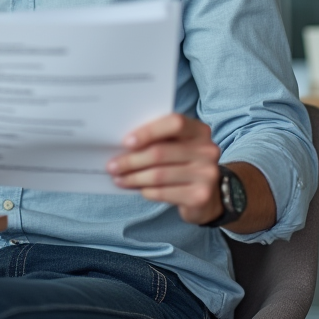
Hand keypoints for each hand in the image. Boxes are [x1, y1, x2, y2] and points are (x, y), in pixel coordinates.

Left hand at [107, 113, 223, 225]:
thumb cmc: (182, 164)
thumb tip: (122, 145)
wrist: (207, 195)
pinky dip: (146, 191)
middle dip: (130, 160)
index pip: (175, 123)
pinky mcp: (200, 196)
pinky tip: (137, 189)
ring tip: (118, 179)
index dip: (148, 132)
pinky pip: (163, 192)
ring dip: (133, 178)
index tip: (126, 142)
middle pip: (160, 153)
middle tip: (111, 166)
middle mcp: (207, 150)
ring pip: (159, 175)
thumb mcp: (176, 146)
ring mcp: (206, 174)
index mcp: (199, 130)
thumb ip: (158, 140)